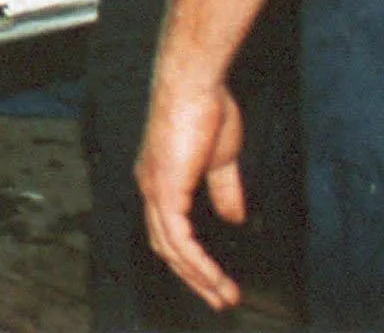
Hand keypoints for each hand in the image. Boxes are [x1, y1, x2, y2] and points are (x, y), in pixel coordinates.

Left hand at [139, 80, 248, 310]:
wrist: (195, 84)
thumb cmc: (206, 110)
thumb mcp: (219, 160)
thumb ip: (224, 191)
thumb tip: (234, 219)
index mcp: (159, 180)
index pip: (168, 230)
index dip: (189, 258)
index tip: (214, 280)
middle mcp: (149, 188)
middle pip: (165, 246)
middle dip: (193, 277)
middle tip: (220, 299)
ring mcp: (153, 190)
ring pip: (171, 249)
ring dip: (199, 277)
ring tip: (226, 297)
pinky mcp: (164, 190)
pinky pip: (178, 239)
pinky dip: (197, 263)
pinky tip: (214, 279)